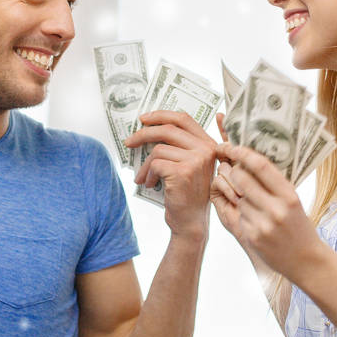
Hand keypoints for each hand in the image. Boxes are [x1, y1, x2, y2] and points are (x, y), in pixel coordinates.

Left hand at [124, 111, 218, 239]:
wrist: (191, 221)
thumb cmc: (186, 193)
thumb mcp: (189, 165)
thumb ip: (179, 146)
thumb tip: (149, 128)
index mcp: (208, 144)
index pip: (183, 118)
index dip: (161, 115)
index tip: (144, 119)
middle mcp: (206, 149)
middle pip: (167, 129)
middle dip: (143, 134)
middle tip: (129, 142)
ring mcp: (196, 160)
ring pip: (158, 150)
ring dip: (145, 165)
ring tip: (143, 176)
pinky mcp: (183, 172)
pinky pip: (156, 164)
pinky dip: (148, 174)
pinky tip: (151, 184)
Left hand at [213, 143, 328, 283]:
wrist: (306, 261)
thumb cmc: (299, 227)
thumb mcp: (293, 201)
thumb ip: (274, 184)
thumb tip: (248, 160)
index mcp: (289, 195)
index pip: (261, 166)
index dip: (243, 153)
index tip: (234, 147)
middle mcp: (276, 209)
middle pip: (242, 179)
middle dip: (234, 172)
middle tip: (233, 170)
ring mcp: (263, 224)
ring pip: (238, 198)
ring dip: (240, 196)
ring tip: (254, 203)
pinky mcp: (253, 236)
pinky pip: (239, 215)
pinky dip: (243, 214)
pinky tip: (255, 220)